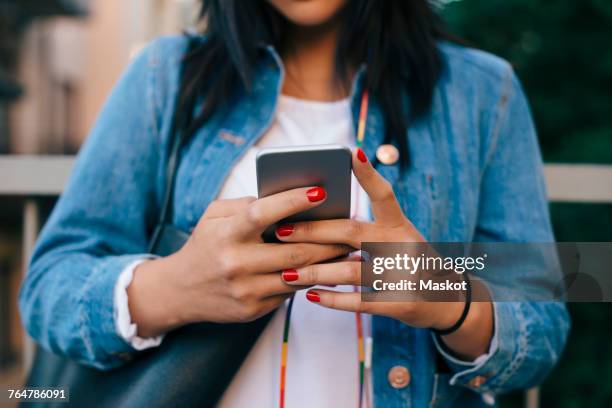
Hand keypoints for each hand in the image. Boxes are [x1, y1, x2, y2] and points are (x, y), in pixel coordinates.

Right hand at [128, 187, 350, 336]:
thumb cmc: (205, 244)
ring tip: (349, 248)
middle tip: (351, 226)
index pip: (263, 213)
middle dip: (327, 239)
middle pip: (293, 251)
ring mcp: (245, 290)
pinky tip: (328, 269)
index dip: (293, 200)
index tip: (321, 190)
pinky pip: (290, 292)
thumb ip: (246, 205)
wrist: (180, 291)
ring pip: (298, 274)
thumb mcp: (214, 216)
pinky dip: (310, 278)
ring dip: (327, 262)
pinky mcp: (253, 309)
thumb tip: (287, 199)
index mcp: (225, 234)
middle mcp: (235, 263)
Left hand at [276, 148, 492, 359]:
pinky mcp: (398, 302)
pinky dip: (332, 300)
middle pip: (351, 232)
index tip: (352, 154)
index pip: (385, 194)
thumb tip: (314, 219)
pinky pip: (357, 302)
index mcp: (400, 225)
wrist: (445, 300)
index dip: (369, 175)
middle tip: (282, 230)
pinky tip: (310, 296)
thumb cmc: (408, 263)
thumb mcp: (395, 240)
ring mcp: (402, 275)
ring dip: (315, 272)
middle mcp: (402, 245)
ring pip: (349, 271)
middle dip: (313, 231)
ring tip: (287, 273)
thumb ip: (363, 231)